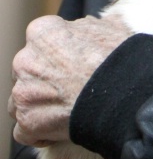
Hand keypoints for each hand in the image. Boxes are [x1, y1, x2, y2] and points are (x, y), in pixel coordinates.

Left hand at [9, 14, 131, 145]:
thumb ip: (90, 26)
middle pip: (28, 72)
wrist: (125, 92)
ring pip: (22, 100)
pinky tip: (60, 129)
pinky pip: (24, 130)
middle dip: (45, 81)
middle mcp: (25, 59)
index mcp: (43, 32)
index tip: (72, 65)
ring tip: (66, 110)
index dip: (58, 56)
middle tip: (71, 89)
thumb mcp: (112, 26)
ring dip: (39, 106)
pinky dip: (39, 132)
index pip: (41, 43)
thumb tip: (90, 26)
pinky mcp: (27, 122)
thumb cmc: (120, 58)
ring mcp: (23, 92)